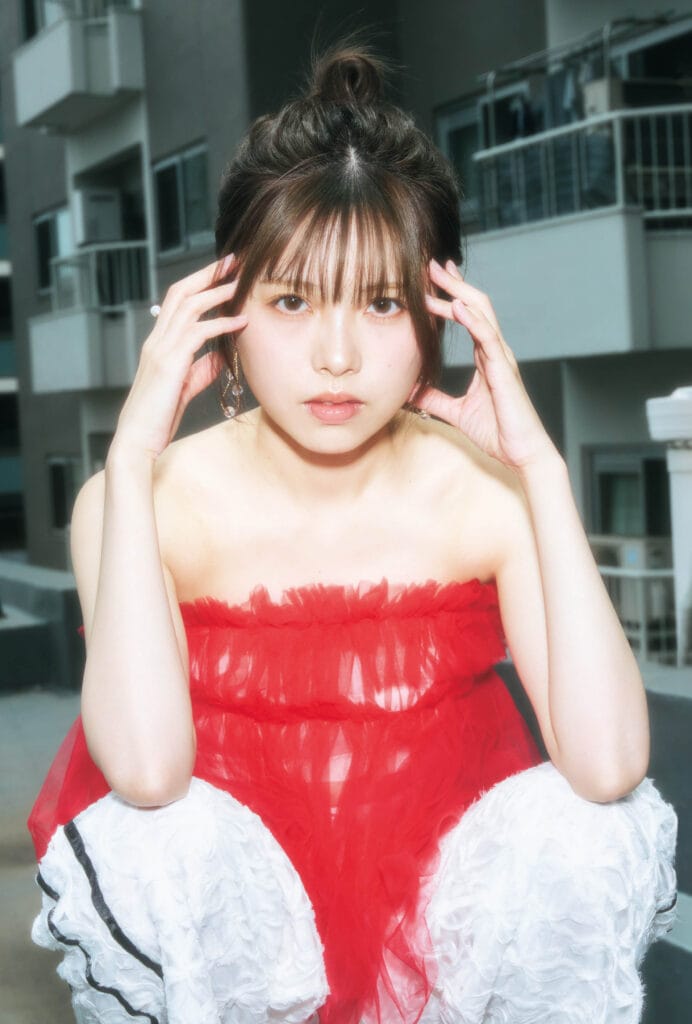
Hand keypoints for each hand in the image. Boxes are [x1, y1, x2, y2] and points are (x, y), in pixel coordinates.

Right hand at [111, 256, 247, 461]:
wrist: (137, 439)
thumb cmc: (158, 417)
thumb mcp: (186, 386)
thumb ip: (203, 367)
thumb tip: (224, 353)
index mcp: (159, 343)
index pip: (178, 300)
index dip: (200, 282)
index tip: (223, 271)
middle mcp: (157, 340)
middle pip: (182, 292)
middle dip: (208, 274)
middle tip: (233, 260)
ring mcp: (161, 349)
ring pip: (189, 306)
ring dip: (217, 292)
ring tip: (240, 282)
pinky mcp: (169, 363)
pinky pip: (198, 334)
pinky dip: (221, 325)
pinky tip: (240, 322)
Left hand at [416, 258, 556, 471]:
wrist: (521, 453)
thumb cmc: (498, 432)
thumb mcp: (456, 413)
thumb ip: (435, 399)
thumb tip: (411, 391)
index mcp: (486, 357)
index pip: (468, 317)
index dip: (451, 296)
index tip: (432, 280)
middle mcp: (495, 351)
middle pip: (475, 306)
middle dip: (454, 283)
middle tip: (431, 263)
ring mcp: (501, 357)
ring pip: (482, 313)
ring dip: (459, 292)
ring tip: (439, 274)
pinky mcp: (504, 369)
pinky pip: (488, 337)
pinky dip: (473, 319)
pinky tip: (457, 305)